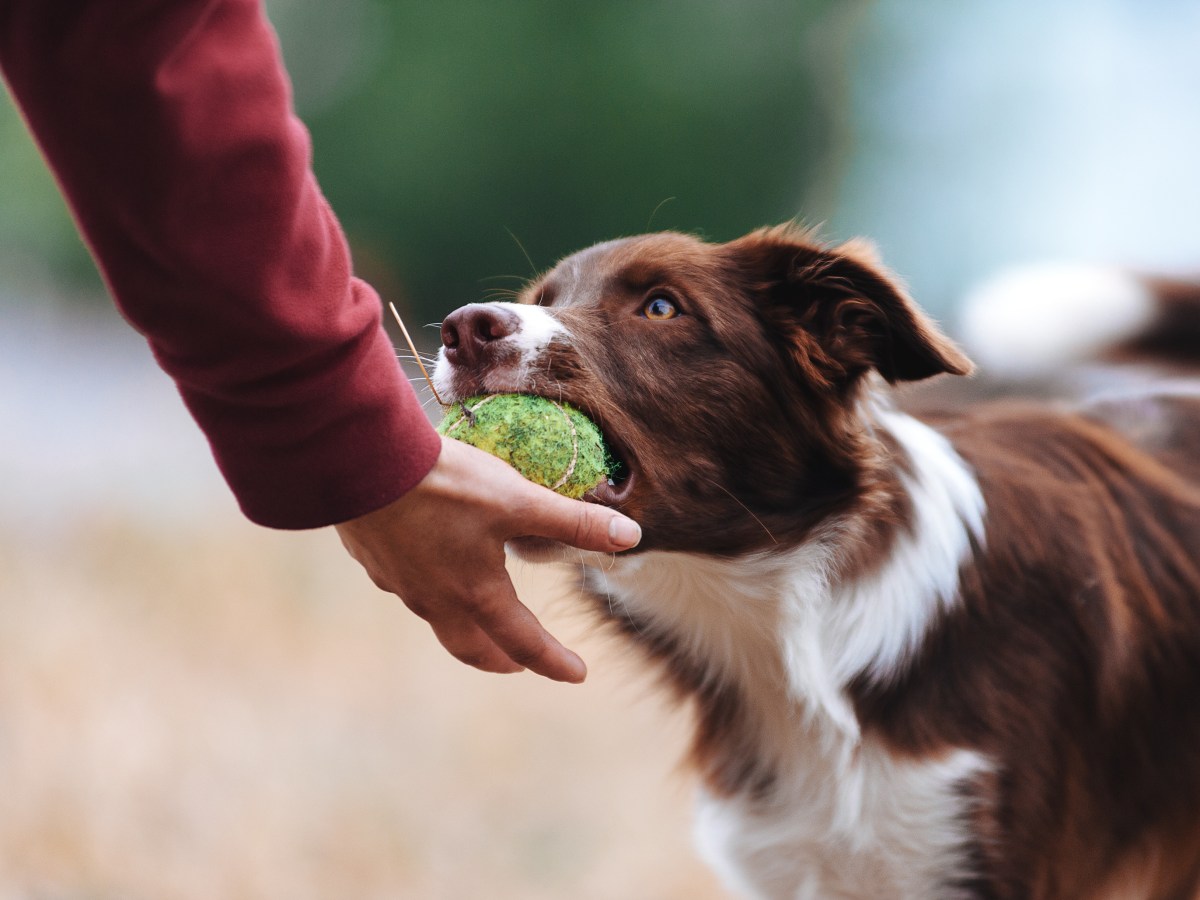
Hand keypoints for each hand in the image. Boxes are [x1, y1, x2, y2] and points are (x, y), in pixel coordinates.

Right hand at [335, 436, 641, 681]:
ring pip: (438, 620)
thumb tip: (631, 535)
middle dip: (501, 658)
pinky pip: (409, 588)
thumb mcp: (519, 499)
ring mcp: (400, 584)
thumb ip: (574, 521)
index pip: (525, 642)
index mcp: (476, 594)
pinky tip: (430, 568)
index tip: (578, 674)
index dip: (555, 661)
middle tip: (521, 662)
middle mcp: (437, 601)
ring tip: (478, 615)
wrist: (360, 463)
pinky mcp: (374, 560)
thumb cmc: (444, 485)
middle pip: (472, 648)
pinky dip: (431, 591)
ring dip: (465, 627)